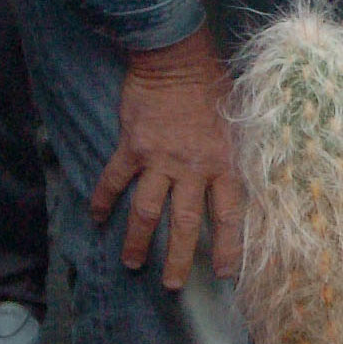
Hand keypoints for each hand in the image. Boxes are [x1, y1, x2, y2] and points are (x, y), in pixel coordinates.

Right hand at [91, 27, 244, 289]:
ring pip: (147, 211)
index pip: (229, 213)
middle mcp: (192, 167)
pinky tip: (96, 218)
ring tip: (133, 263)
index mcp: (223, 162)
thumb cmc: (214, 85)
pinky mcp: (132, 147)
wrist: (176, 57)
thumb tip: (246, 178)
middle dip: (180, 258)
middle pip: (186, 223)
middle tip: (173, 286)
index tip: (227, 274)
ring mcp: (159, 159)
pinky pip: (114, 180)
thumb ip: (237, 152)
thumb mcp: (238, 120)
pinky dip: (102, 200)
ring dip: (139, 241)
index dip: (229, 246)